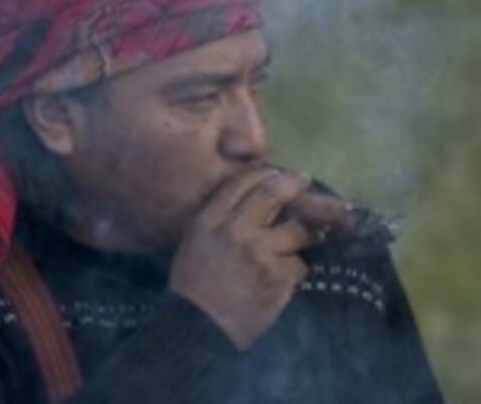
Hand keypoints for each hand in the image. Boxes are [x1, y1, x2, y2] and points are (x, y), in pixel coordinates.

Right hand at [168, 167, 314, 349]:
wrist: (199, 326)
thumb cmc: (194, 284)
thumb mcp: (195, 241)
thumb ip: (219, 218)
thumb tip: (253, 200)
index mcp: (210, 219)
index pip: (243, 181)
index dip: (266, 173)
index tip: (277, 175)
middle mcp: (236, 229)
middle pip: (275, 192)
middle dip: (295, 184)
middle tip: (304, 183)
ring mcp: (260, 252)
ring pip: (298, 231)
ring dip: (300, 238)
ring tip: (293, 247)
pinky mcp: (280, 277)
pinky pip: (300, 265)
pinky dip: (294, 273)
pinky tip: (279, 282)